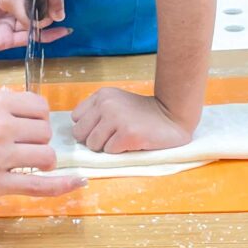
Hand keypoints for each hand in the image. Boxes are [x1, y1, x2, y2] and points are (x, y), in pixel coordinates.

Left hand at [0, 0, 71, 57]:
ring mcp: (6, 27)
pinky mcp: (6, 41)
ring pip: (32, 23)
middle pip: (29, 7)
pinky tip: (62, 31)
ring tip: (63, 9)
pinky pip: (28, 38)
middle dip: (45, 2)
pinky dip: (45, 36)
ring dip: (47, 18)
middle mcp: (4, 12)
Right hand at [0, 0, 63, 28]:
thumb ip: (55, 0)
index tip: (54, 5)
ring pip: (30, 10)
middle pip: (30, 17)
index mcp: (11, 2)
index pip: (30, 23)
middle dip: (46, 8)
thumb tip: (60, 18)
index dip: (45, 18)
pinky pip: (27, 3)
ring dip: (43, 1)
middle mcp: (5, 4)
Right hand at [0, 88, 86, 198]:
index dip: (37, 117)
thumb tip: (21, 112)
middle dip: (37, 139)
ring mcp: (0, 157)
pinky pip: (39, 186)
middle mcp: (2, 126)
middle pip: (45, 132)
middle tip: (18, 145)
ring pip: (46, 156)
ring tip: (23, 162)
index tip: (27, 125)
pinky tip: (77, 183)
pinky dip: (62, 186)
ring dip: (40, 160)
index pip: (39, 107)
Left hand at [71, 87, 194, 153]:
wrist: (172, 116)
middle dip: (94, 140)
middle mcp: (106, 104)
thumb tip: (77, 134)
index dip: (88, 128)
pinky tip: (131, 142)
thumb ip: (96, 112)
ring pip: (93, 144)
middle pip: (80, 133)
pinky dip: (119, 151)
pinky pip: (109, 151)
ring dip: (106, 147)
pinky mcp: (128, 134)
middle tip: (112, 137)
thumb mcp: (116, 102)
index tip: (102, 129)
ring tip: (122, 139)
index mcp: (101, 95)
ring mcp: (117, 118)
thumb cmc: (141, 114)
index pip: (76, 118)